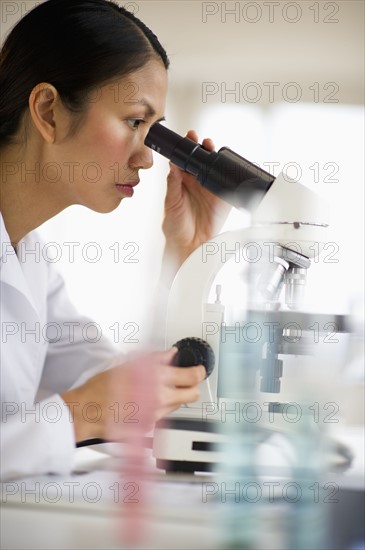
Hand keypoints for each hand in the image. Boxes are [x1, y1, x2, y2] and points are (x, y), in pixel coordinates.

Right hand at [61, 348, 204, 442]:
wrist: (89, 412)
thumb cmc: (102, 388)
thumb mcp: (128, 364)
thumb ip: (155, 359)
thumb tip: (171, 354)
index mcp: (156, 380)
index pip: (192, 377)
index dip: (198, 371)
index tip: (199, 369)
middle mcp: (160, 399)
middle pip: (192, 394)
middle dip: (192, 385)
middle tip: (187, 378)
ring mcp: (156, 414)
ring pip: (179, 404)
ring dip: (176, 395)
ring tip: (161, 387)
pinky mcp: (150, 425)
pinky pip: (165, 414)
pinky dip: (162, 405)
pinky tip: (149, 399)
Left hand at [162, 130, 230, 266]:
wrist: (189, 245)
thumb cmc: (175, 227)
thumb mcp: (171, 204)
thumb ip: (173, 184)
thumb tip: (173, 167)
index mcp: (181, 180)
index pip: (185, 158)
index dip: (187, 146)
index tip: (189, 137)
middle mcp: (196, 182)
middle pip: (202, 159)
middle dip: (204, 147)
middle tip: (204, 142)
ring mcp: (210, 189)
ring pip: (215, 167)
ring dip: (216, 157)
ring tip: (213, 149)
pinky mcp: (223, 198)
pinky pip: (228, 183)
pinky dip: (229, 175)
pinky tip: (226, 167)